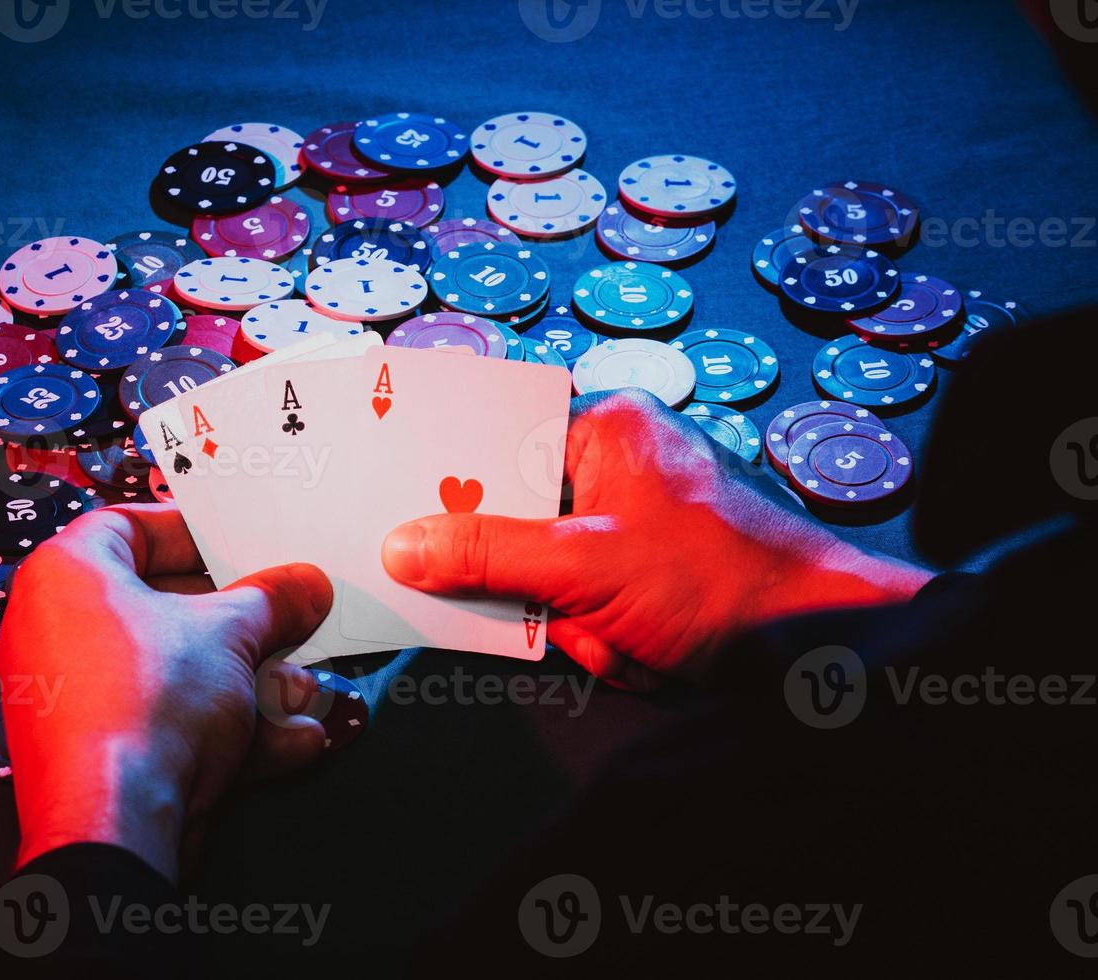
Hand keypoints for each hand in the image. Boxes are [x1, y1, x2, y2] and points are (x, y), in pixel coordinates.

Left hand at [0, 504, 333, 878]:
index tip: (240, 544)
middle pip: (167, 608)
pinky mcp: (106, 757)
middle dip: (244, 622)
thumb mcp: (231, 633)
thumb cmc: (141, 707)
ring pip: (181, 676)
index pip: (127, 527)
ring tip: (300, 689)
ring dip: (252, 683)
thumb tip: (302, 588)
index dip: (192, 532)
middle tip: (289, 616)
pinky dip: (233, 732)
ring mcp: (80, 701)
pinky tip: (291, 739)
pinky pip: (174, 726)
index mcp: (67, 576)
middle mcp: (60, 633)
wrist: (115, 826)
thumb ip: (272, 600)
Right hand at [382, 390, 932, 689]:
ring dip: (582, 625)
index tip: (402, 506)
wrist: (824, 651)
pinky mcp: (645, 575)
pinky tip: (648, 650)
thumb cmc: (721, 580)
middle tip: (573, 608)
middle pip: (513, 521)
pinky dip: (609, 641)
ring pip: (546, 579)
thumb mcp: (586, 565)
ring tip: (632, 635)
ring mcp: (632, 525)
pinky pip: (583, 607)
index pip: (497, 439)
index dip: (452, 480)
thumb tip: (401, 545)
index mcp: (607, 429)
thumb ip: (486, 554)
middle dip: (542, 588)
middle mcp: (618, 466)